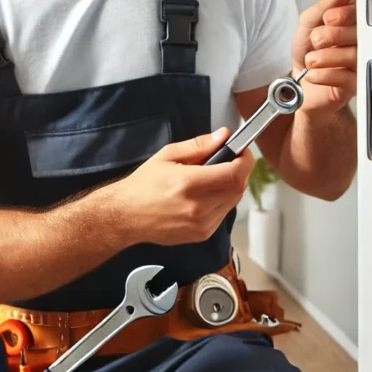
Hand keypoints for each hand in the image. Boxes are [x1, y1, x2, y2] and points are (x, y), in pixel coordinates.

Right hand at [109, 129, 253, 246]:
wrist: (126, 216)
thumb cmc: (144, 185)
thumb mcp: (168, 155)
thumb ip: (199, 145)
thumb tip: (223, 136)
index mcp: (189, 184)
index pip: (234, 174)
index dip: (244, 160)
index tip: (242, 152)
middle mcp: (198, 207)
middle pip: (238, 188)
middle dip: (240, 171)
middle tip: (230, 161)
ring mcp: (201, 225)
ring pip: (234, 201)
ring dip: (231, 186)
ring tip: (214, 177)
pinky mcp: (202, 235)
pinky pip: (223, 213)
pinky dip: (222, 201)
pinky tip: (206, 194)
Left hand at [291, 0, 356, 113]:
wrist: (301, 84)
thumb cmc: (308, 51)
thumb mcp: (308, 24)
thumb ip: (324, 6)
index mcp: (352, 22)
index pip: (361, 11)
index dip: (347, 13)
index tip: (329, 17)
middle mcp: (361, 40)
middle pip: (362, 33)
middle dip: (335, 34)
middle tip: (316, 39)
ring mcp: (361, 62)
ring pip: (355, 55)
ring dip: (327, 57)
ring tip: (311, 60)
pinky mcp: (357, 84)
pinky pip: (348, 78)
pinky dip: (326, 75)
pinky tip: (314, 74)